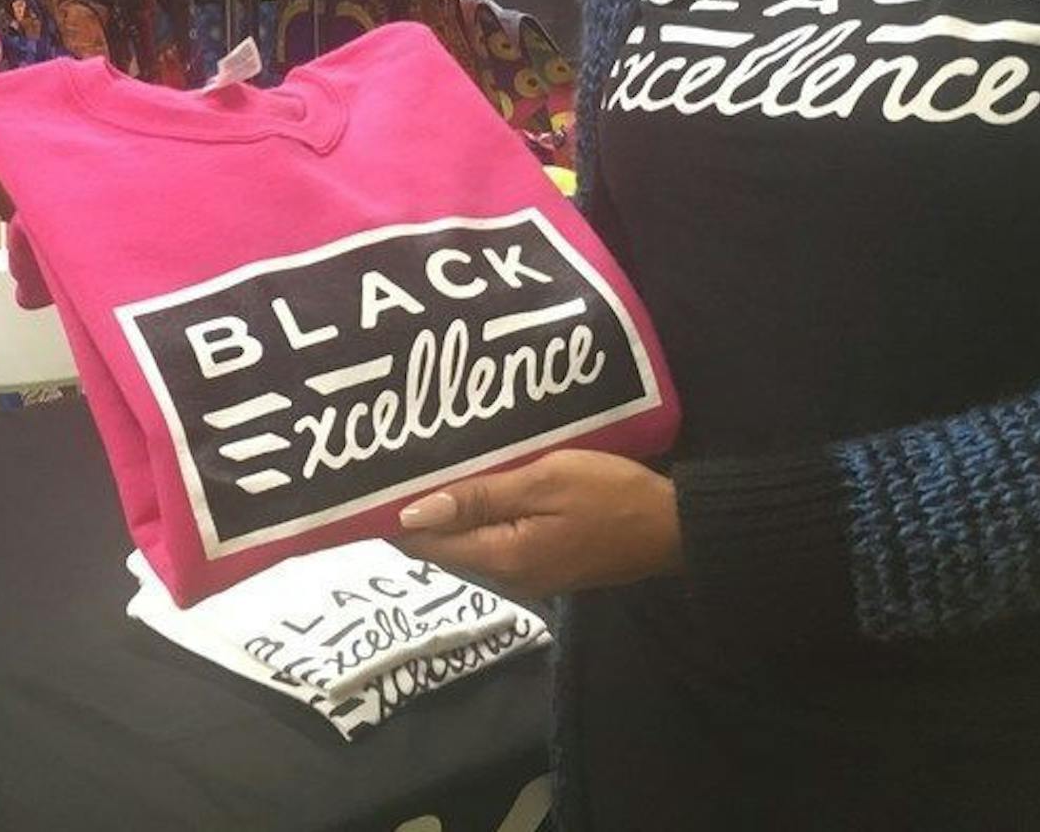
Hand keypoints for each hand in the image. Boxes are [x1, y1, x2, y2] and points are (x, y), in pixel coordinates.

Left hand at [395, 450, 683, 597]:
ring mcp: (526, 573)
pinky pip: (492, 541)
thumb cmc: (611, 494)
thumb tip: (409, 514)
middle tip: (387, 463)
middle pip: (442, 546)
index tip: (366, 482)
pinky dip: (473, 517)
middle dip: (414, 511)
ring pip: (466, 543)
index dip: (392, 516)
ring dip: (444, 512)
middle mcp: (507, 575)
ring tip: (418, 466)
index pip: (426, 543)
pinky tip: (469, 486)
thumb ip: (479, 498)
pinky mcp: (542, 563)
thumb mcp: (545, 481)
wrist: (672, 527)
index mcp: (502, 556)